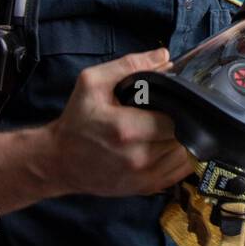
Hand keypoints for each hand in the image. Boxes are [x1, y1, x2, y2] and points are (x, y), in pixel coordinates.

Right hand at [46, 48, 196, 196]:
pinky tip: (169, 145)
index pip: (175, 117)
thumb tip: (165, 56)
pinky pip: (179, 173)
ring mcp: (144, 177)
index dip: (179, 106)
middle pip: (184, 136)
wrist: (59, 161)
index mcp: (127, 129)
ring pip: (185, 156)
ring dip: (183, 141)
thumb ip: (130, 65)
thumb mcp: (92, 83)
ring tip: (168, 128)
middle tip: (171, 112)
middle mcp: (139, 157)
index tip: (173, 100)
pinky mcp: (146, 189)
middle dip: (183, 122)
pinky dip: (180, 158)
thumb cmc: (77, 120)